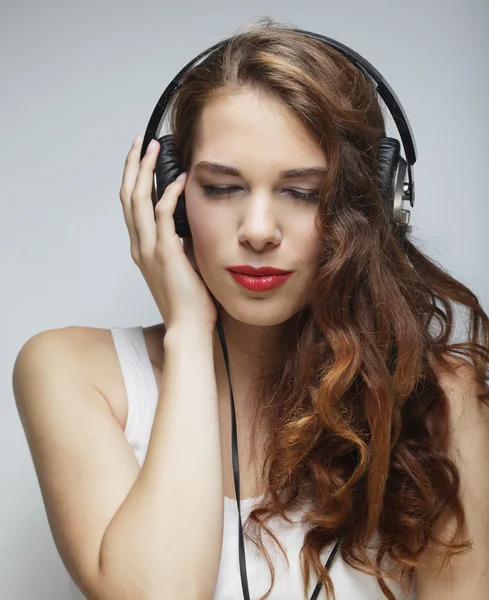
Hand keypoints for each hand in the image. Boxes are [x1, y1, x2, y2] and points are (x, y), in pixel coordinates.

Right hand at [119, 136, 217, 330]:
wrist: (188, 326)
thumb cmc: (188, 299)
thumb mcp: (181, 264)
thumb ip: (179, 242)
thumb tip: (190, 223)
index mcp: (142, 247)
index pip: (131, 205)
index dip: (132, 177)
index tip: (140, 157)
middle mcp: (140, 245)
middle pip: (128, 195)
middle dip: (133, 165)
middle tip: (141, 141)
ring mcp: (150, 249)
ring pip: (138, 200)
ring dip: (144, 170)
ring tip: (153, 148)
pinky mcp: (166, 253)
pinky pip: (163, 216)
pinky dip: (169, 194)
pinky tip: (179, 180)